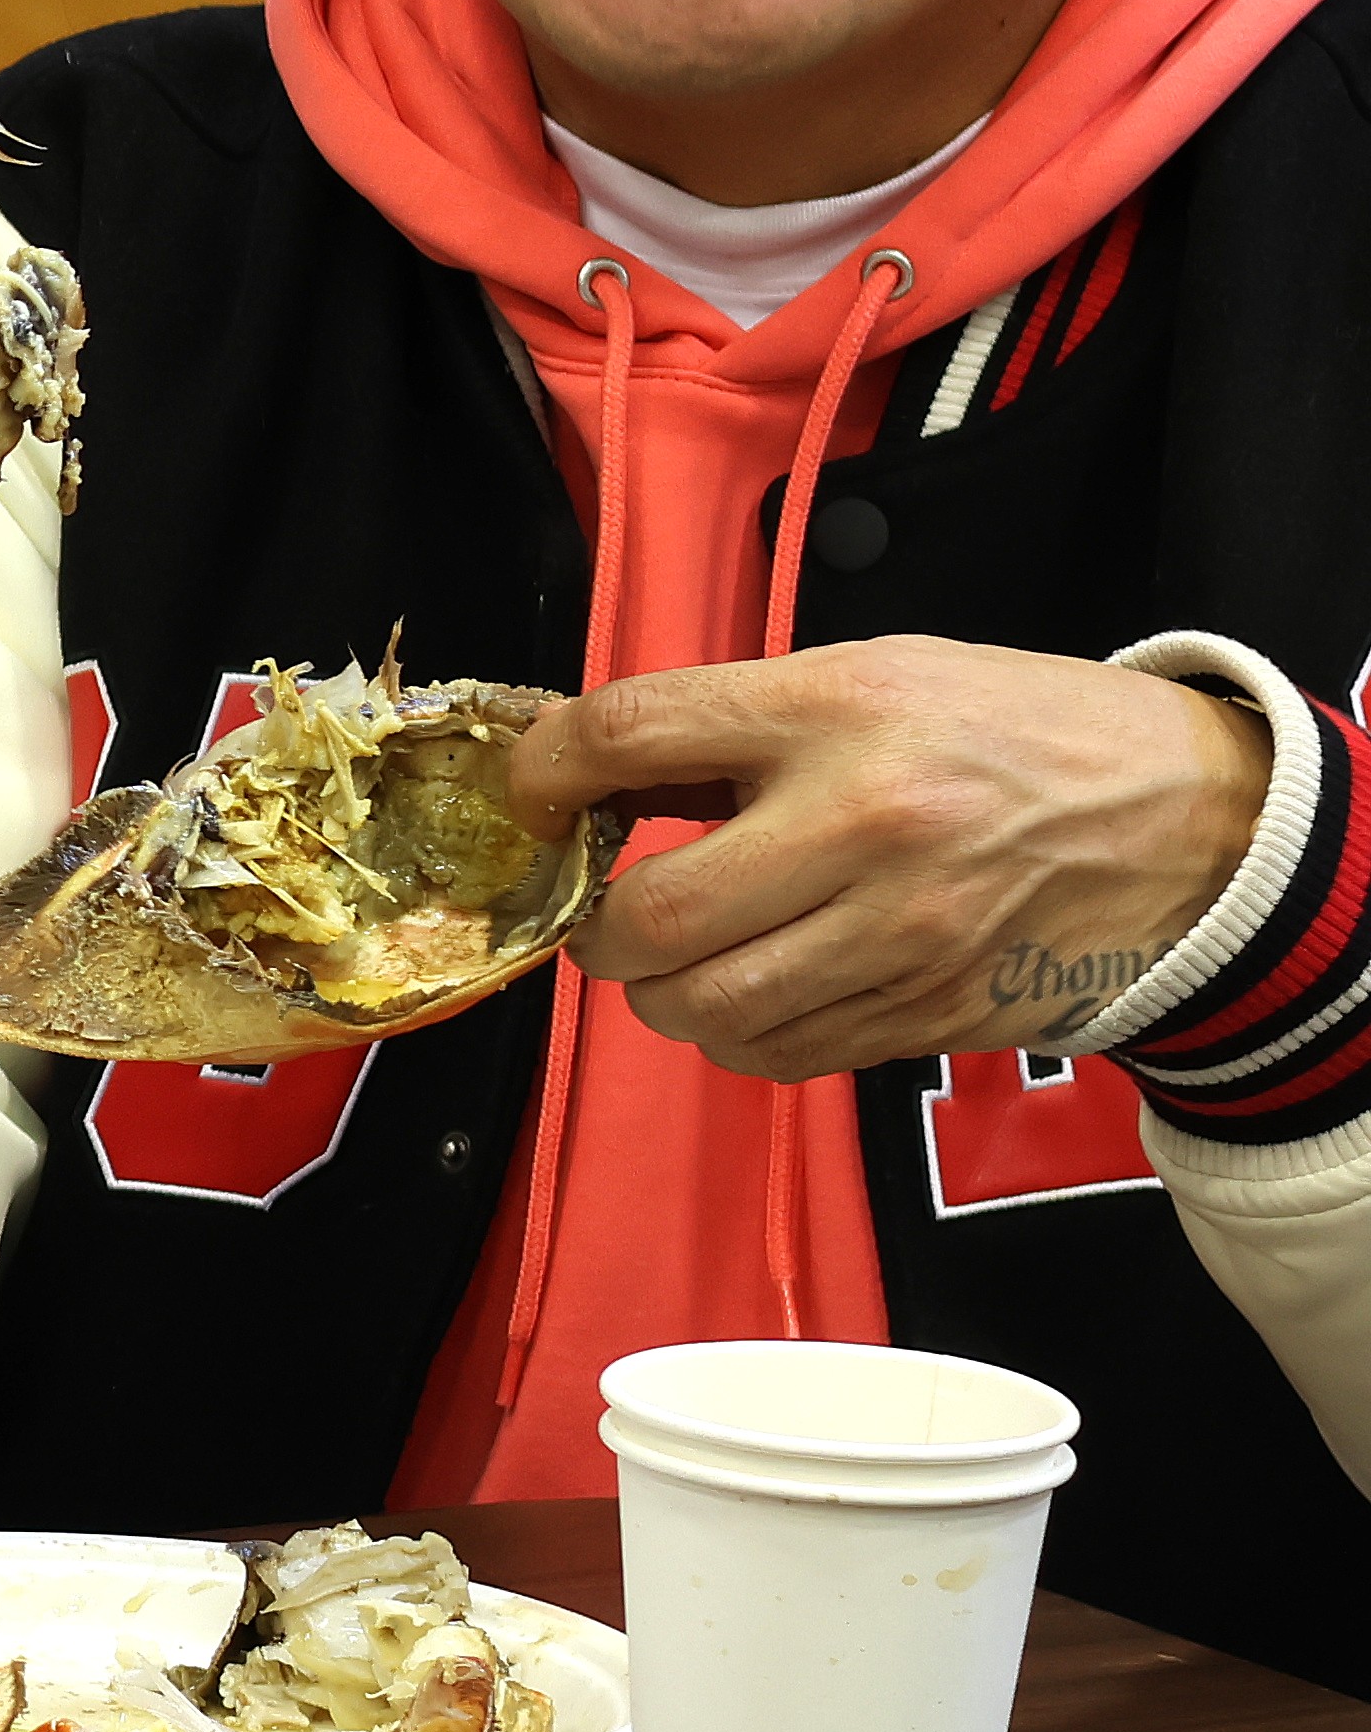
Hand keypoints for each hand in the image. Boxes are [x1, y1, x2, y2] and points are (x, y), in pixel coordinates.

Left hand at [508, 640, 1273, 1084]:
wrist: (1195, 822)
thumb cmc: (1019, 735)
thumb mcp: (874, 676)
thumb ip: (728, 726)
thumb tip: (586, 770)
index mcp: (842, 711)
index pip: (631, 732)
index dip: (545, 772)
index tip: (536, 800)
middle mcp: (868, 825)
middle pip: (651, 916)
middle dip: (597, 928)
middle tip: (606, 912)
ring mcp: (905, 934)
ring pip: (704, 1010)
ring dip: (661, 994)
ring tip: (681, 958)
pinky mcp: (933, 1013)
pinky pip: (781, 1055)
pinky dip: (740, 1035)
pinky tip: (759, 991)